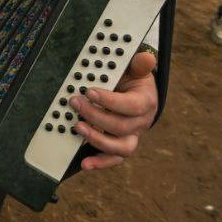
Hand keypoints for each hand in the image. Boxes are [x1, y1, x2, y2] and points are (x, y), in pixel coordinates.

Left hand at [71, 50, 157, 170]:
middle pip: (120, 126)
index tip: (89, 91)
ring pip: (120, 147)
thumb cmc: (133, 80)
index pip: (131, 106)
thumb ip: (139, 64)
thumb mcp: (136, 68)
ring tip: (78, 128)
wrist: (135, 94)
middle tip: (75, 103)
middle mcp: (141, 123)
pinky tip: (85, 163)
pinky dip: (100, 163)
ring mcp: (131, 136)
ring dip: (97, 140)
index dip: (110, 101)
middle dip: (95, 116)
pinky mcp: (121, 146)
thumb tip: (146, 58)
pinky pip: (113, 159)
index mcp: (146, 102)